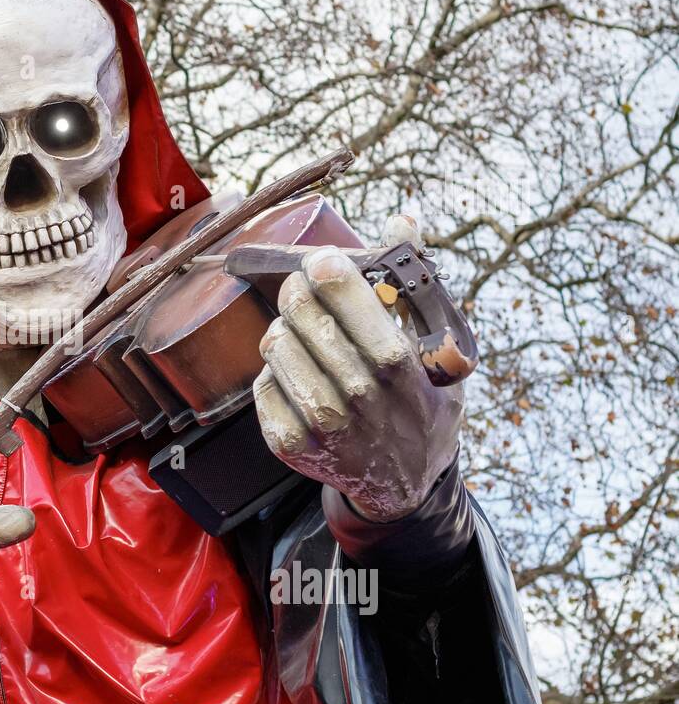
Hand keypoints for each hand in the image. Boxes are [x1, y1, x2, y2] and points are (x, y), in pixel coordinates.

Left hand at [253, 215, 464, 521]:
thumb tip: (403, 218)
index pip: (342, 295)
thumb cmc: (424, 405)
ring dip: (286, 330)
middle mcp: (355, 396)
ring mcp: (318, 424)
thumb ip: (417, 283)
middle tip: (304, 287)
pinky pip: (262, 383)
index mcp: (397, 366)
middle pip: (300, 314)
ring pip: (274, 345)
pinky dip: (275, 372)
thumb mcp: (441, 350)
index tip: (322, 261)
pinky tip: (299, 375)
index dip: (325, 269)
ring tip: (306, 335)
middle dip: (299, 290)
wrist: (404, 485)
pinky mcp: (288, 443)